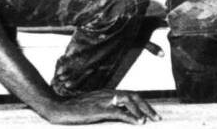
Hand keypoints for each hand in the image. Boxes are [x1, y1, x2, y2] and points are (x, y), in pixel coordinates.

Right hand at [43, 90, 160, 124]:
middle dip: (147, 107)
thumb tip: (117, 115)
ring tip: (151, 120)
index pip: (130, 95)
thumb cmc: (73, 109)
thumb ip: (105, 108)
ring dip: (143, 111)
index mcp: (108, 93)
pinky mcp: (100, 109)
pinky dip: (132, 116)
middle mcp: (108, 94)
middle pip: (134, 96)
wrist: (58, 107)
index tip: (151, 113)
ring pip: (130, 101)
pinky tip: (139, 122)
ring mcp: (104, 100)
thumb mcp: (92, 106)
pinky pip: (120, 112)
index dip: (143, 103)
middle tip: (157, 118)